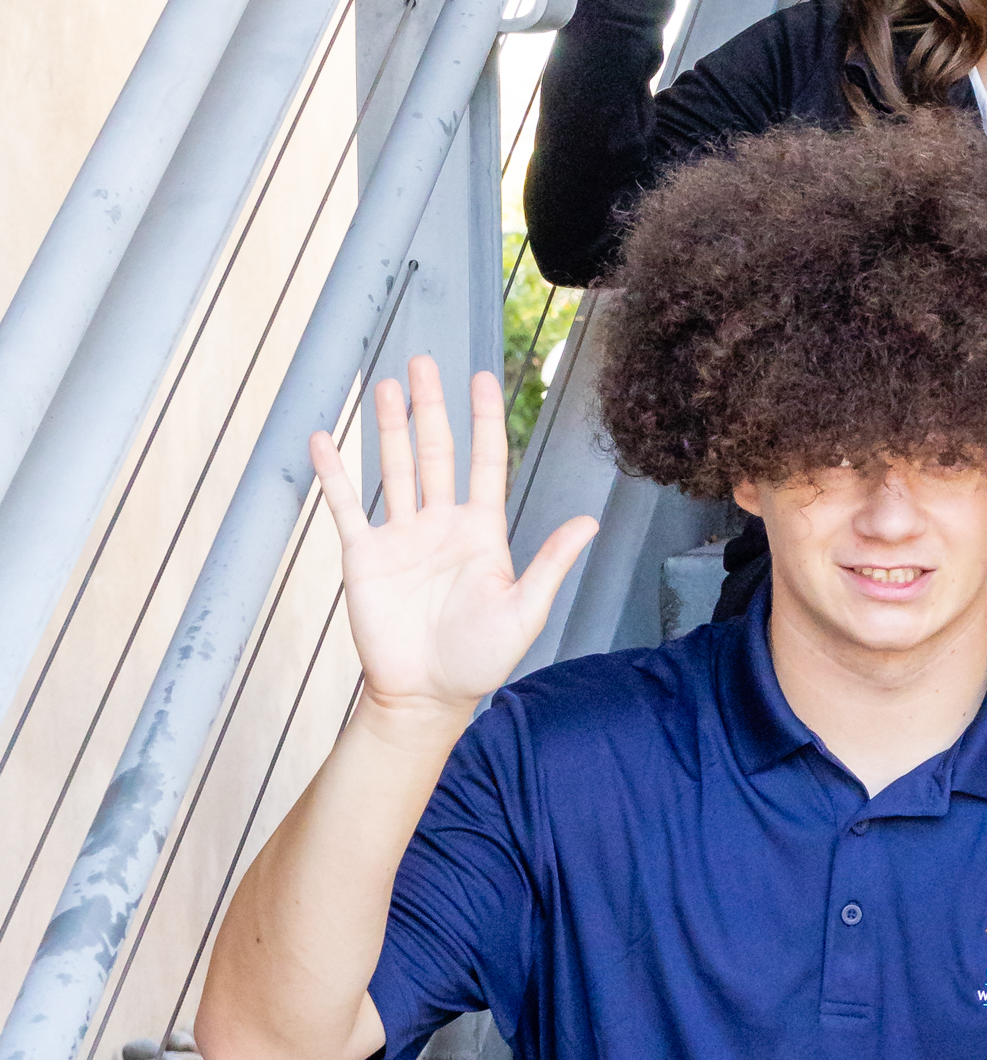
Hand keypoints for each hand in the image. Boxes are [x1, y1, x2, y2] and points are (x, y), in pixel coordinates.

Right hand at [310, 359, 594, 725]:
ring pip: (395, 468)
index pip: (485, 463)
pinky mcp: (365, 555)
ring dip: (388, 428)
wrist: (425, 696)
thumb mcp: (524, 611)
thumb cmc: (480, 659)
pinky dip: (334, 474)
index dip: (484, 421)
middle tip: (423, 363)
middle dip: (431, 407)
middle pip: (436, 452)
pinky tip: (324, 439)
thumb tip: (588, 522)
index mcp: (482, 532)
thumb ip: (550, 564)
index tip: (483, 378)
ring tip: (384, 384)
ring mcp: (401, 536)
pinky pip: (346, 506)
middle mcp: (441, 524)